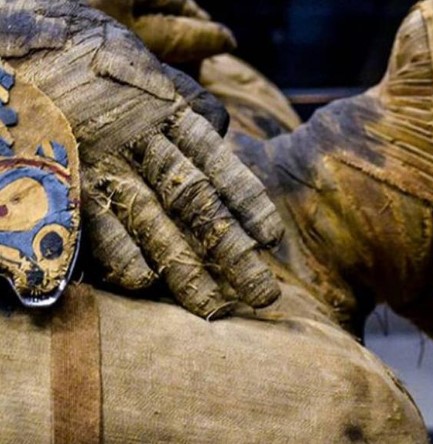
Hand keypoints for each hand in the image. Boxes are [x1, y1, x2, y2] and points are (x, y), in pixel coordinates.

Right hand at [0, 0, 283, 317]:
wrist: (31, 46)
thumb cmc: (99, 64)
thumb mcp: (153, 73)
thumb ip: (192, 103)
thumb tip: (222, 130)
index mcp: (168, 115)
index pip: (218, 165)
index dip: (246, 202)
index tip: (272, 238)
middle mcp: (141, 143)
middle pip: (196, 204)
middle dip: (231, 251)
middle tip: (262, 293)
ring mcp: (102, 162)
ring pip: (152, 219)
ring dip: (183, 266)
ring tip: (212, 306)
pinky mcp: (64, 176)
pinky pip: (92, 217)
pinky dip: (116, 248)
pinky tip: (143, 282)